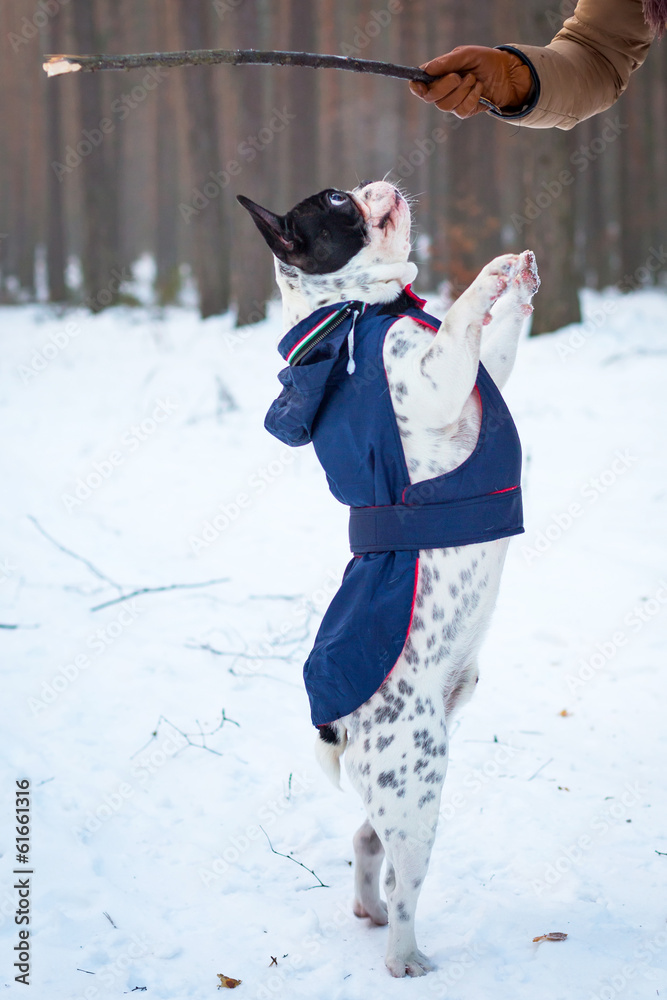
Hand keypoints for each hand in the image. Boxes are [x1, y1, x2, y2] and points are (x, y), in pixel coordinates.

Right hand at [409, 45, 533, 118]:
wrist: (507, 73)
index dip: (416, 87)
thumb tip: (426, 70)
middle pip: (430, 97)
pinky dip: (472, 97)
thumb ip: (447, 61)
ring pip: (445, 105)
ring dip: (461, 91)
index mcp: (438, 74)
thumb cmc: (485, 60)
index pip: (419, 85)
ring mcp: (453, 102)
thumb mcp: (467, 54)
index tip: (420, 85)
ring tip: (474, 80)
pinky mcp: (464, 111)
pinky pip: (461, 110)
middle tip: (459, 76)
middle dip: (444, 86)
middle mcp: (442, 90)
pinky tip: (480, 89)